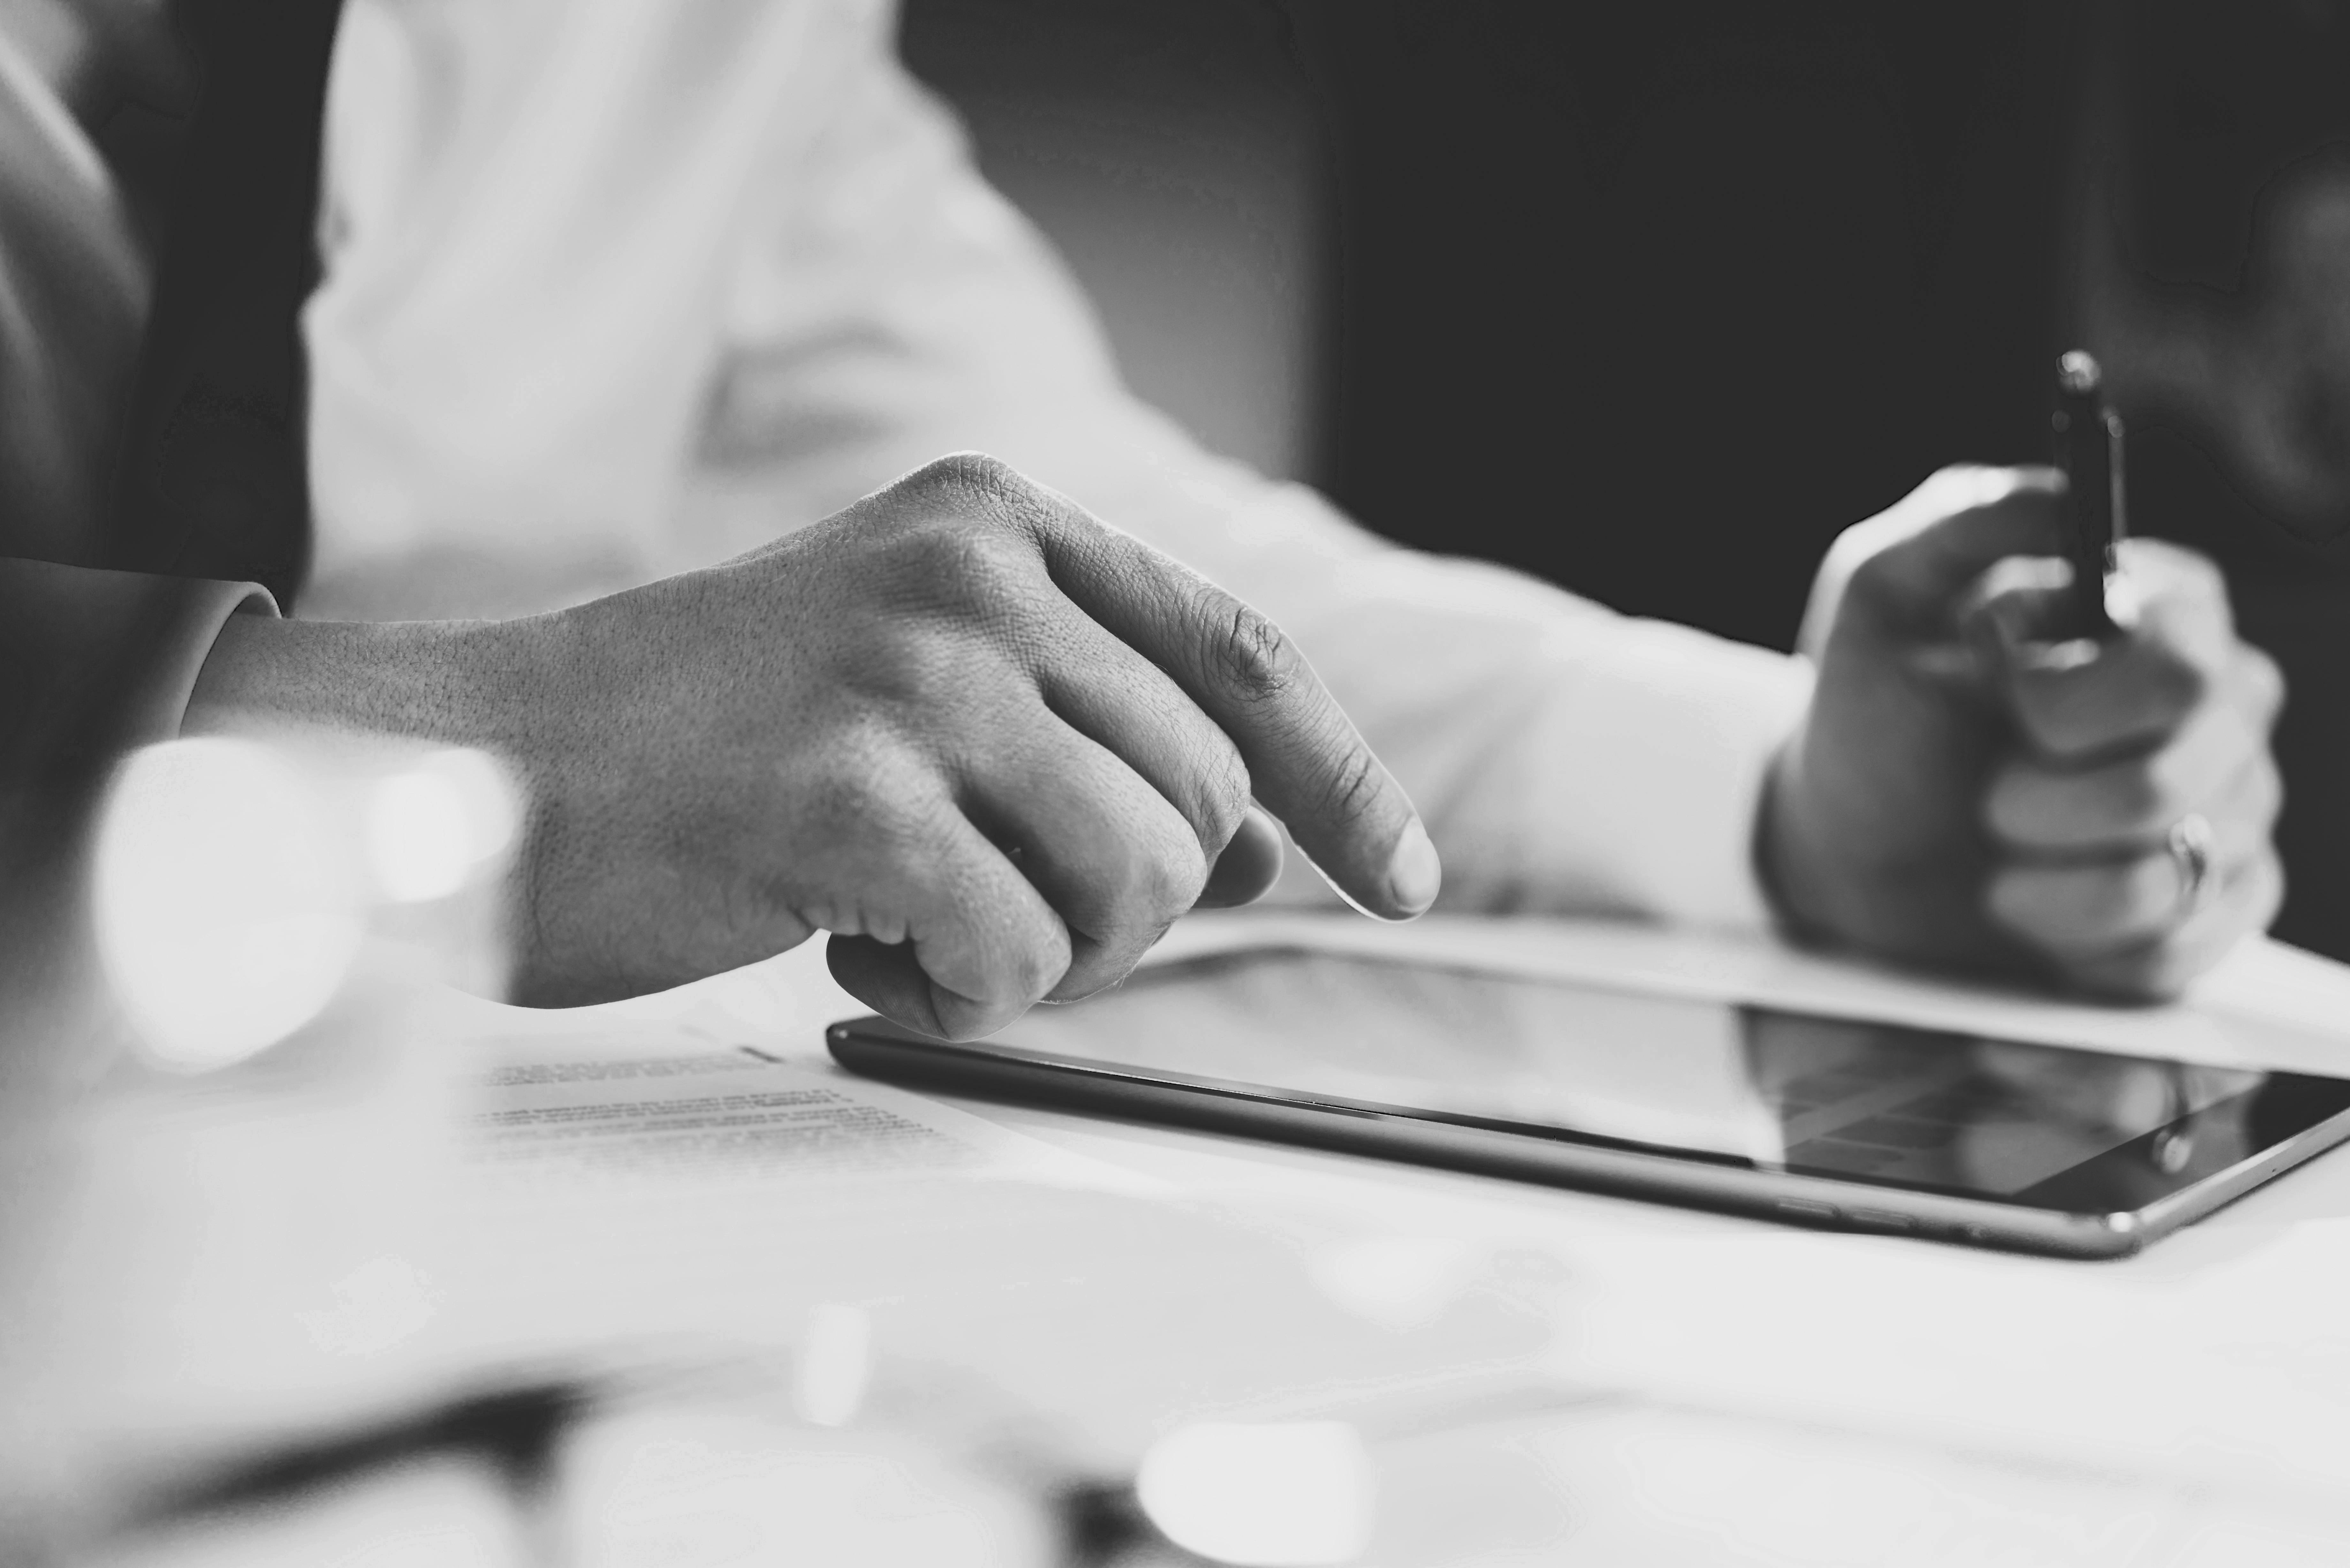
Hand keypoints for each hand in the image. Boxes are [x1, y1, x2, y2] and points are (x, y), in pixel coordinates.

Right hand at [193, 455, 1438, 1034]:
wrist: (489, 769)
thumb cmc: (707, 745)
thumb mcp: (916, 685)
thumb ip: (1093, 736)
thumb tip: (1262, 846)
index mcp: (994, 521)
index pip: (1238, 654)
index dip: (1340, 776)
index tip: (1399, 875)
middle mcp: (969, 575)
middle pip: (1195, 798)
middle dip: (1130, 906)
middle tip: (999, 918)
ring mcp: (910, 675)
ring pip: (1134, 884)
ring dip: (1047, 954)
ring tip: (918, 925)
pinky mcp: (850, 795)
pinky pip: (1016, 956)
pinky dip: (959, 996)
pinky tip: (856, 953)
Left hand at [1759, 466, 2284, 998]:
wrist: (1852, 842)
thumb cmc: (1873, 711)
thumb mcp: (1878, 593)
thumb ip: (1960, 519)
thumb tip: (2057, 498)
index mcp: (2158, 614)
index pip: (2185, 661)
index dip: (2085, 702)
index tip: (2009, 705)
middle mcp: (2220, 708)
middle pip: (2186, 774)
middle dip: (2055, 804)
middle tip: (1990, 800)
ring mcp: (2231, 811)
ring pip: (2178, 875)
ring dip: (2054, 886)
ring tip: (1998, 866)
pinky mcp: (2214, 905)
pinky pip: (2183, 950)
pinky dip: (2086, 949)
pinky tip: (2037, 915)